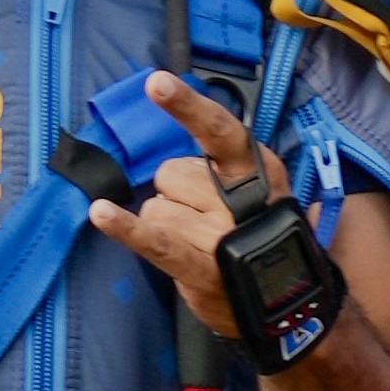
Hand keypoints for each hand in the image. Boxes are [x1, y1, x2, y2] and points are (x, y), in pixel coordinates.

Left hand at [82, 72, 282, 338]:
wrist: (288, 307)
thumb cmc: (260, 237)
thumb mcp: (257, 191)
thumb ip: (217, 166)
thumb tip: (166, 162)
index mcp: (259, 170)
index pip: (218, 130)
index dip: (187, 106)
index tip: (157, 83)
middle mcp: (243, 199)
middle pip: (171, 173)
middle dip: (176, 194)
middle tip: (204, 221)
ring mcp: (220, 235)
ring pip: (156, 206)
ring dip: (164, 224)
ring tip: (196, 246)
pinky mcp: (199, 268)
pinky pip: (155, 241)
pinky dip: (125, 228)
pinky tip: (101, 213)